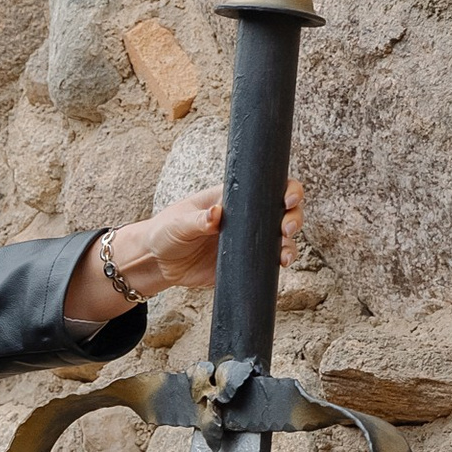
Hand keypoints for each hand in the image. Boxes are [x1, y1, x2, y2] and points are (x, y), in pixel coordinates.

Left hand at [65, 179, 303, 321]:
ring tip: (285, 255)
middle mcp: (246, 217)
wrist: (158, 263)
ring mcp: (248, 240)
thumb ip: (198, 220)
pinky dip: (280, 261)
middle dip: (294, 217)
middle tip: (286, 228)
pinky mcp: (245, 263)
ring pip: (281, 238)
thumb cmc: (165, 232)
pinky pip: (269, 261)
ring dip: (290, 244)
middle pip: (283, 211)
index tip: (289, 198)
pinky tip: (282, 265)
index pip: (268, 186)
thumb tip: (216, 214)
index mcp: (233, 199)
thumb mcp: (179, 223)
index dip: (286, 188)